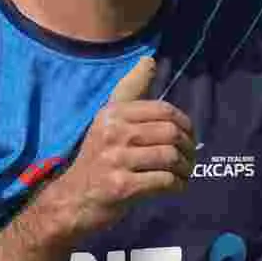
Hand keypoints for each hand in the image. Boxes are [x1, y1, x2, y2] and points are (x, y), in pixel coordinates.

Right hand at [41, 57, 194, 237]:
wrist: (72, 201)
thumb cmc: (97, 159)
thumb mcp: (107, 121)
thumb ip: (130, 91)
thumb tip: (148, 59)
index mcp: (113, 114)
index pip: (164, 110)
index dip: (185, 124)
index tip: (188, 137)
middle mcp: (113, 132)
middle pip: (171, 133)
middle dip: (189, 148)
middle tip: (189, 160)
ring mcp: (116, 160)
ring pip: (171, 156)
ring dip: (186, 168)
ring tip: (183, 173)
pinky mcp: (122, 187)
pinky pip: (165, 180)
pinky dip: (177, 185)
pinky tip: (174, 186)